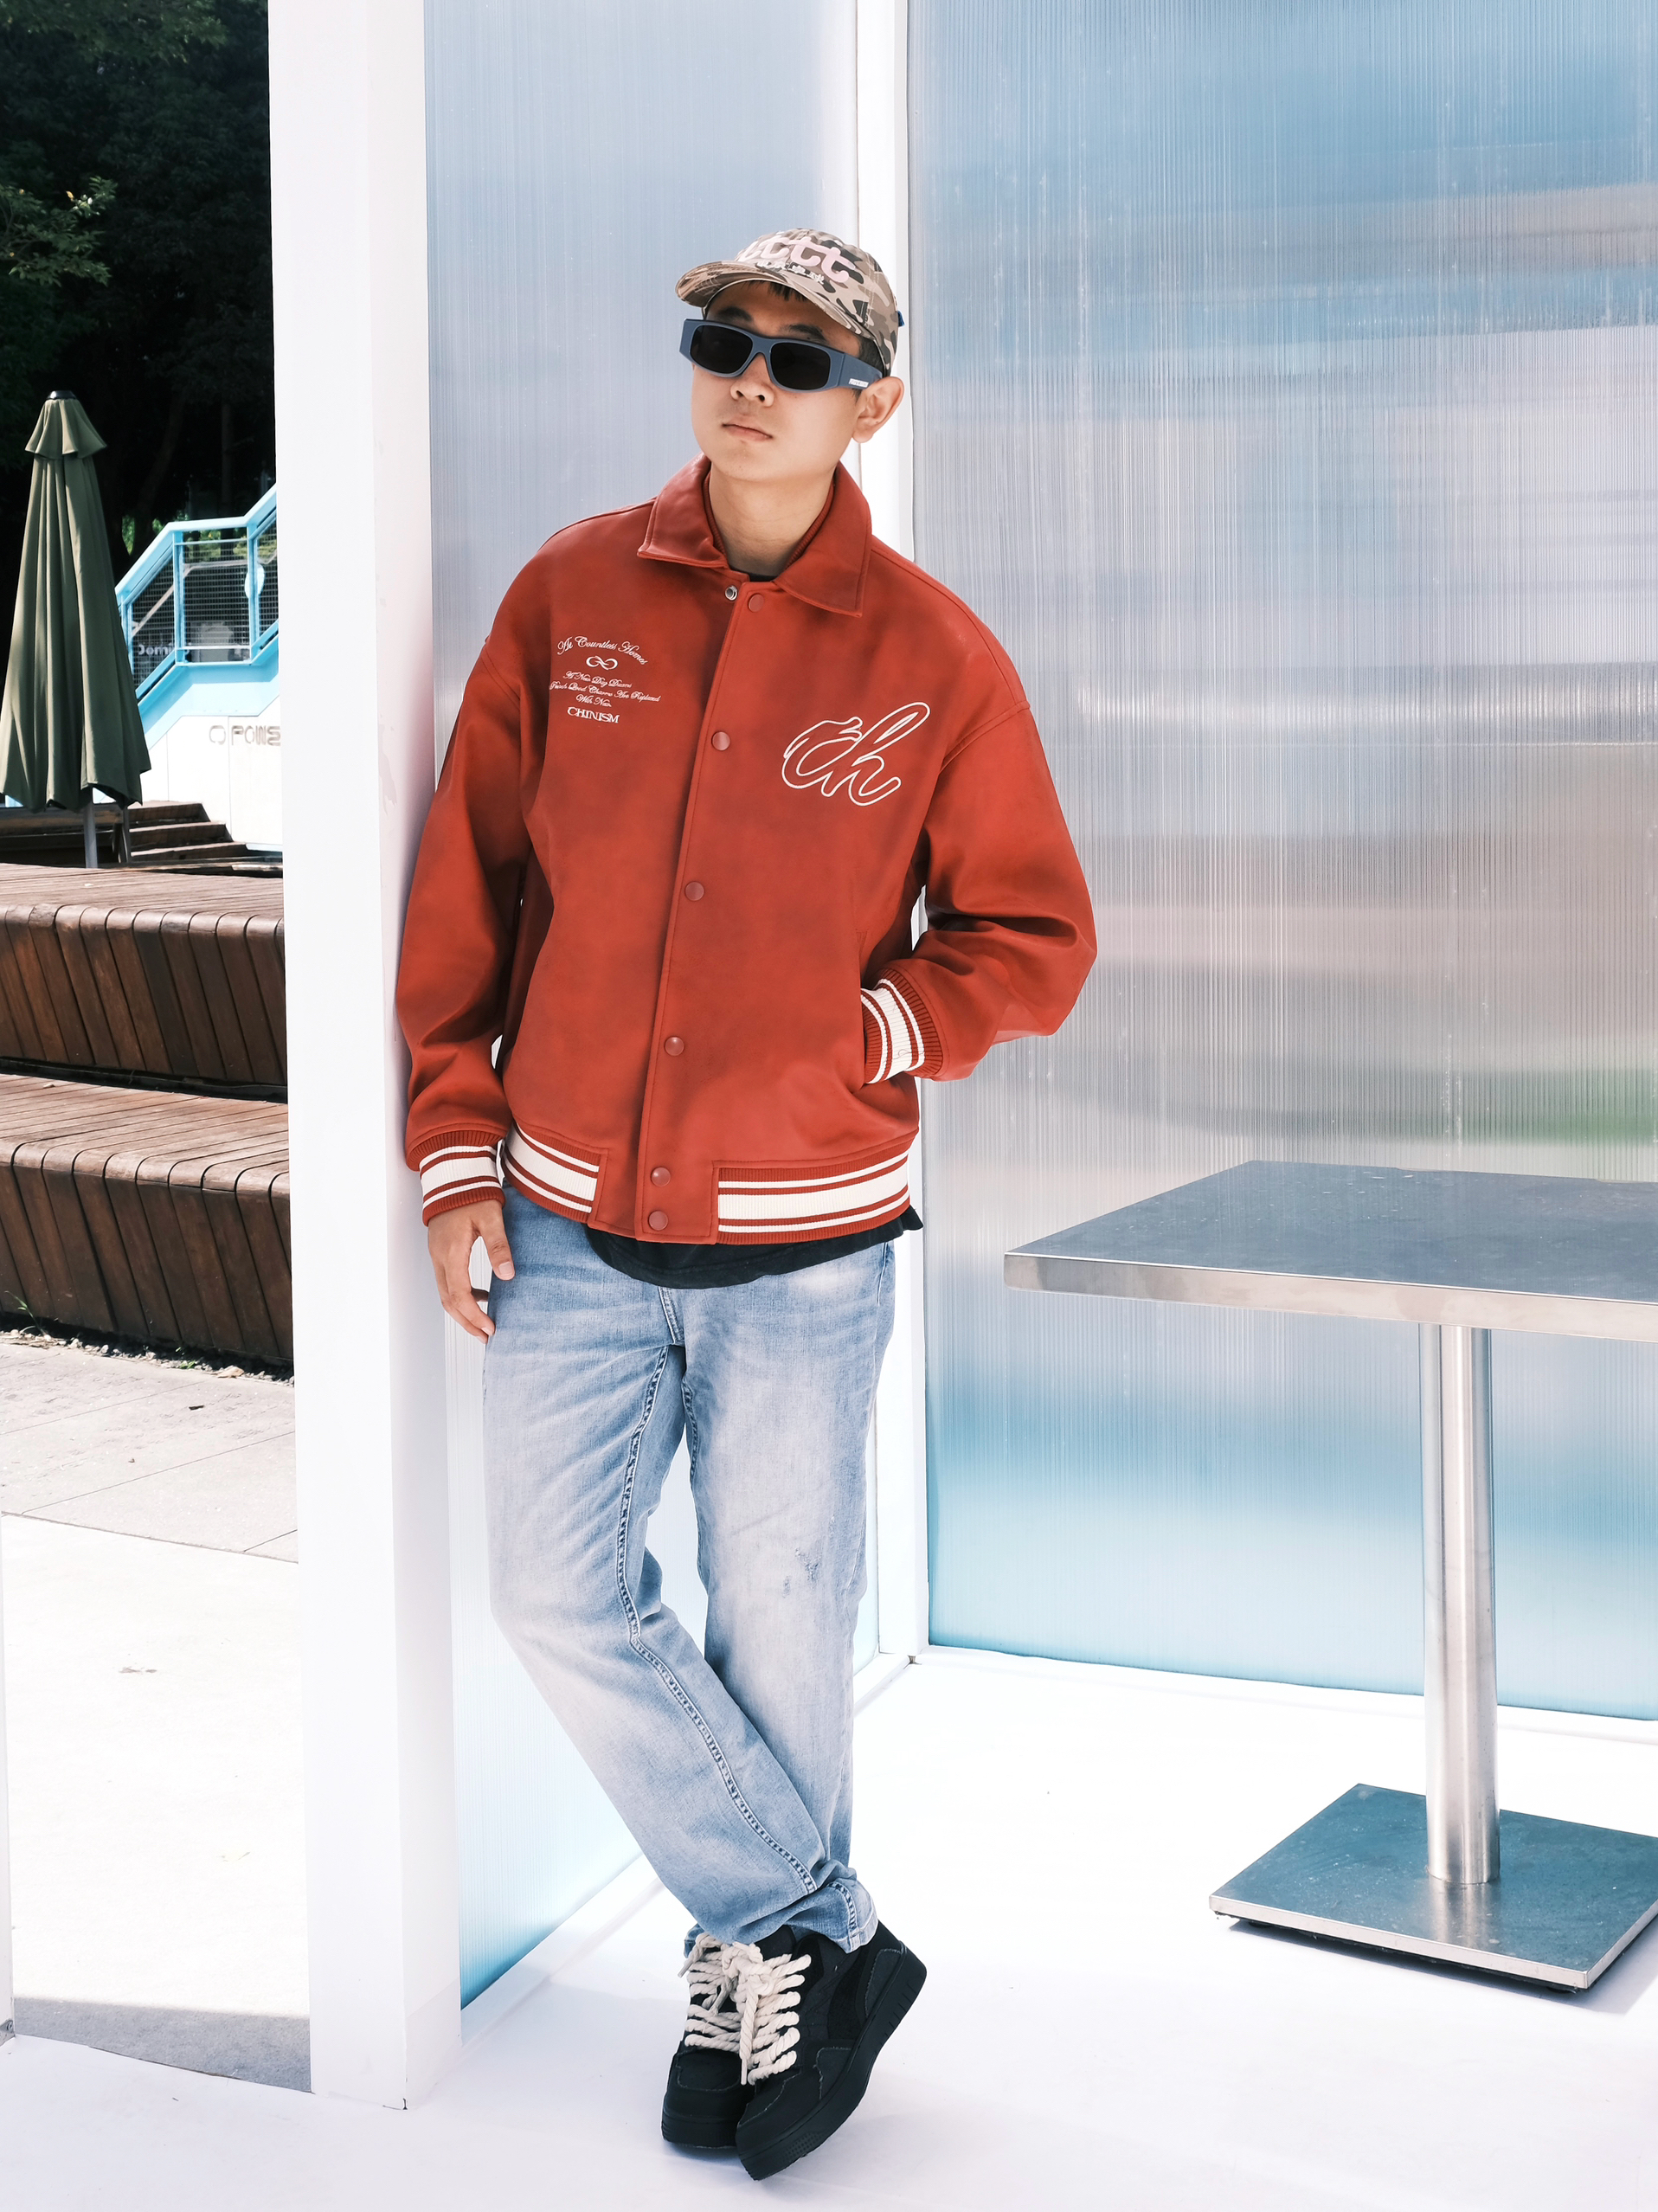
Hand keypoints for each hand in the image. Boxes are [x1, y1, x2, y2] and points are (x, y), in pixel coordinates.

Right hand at [427, 1199, 513, 1341]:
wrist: (453, 1174)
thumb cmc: (473, 1192)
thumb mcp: (491, 1217)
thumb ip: (499, 1246)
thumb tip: (508, 1275)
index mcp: (452, 1252)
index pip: (460, 1295)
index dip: (474, 1315)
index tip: (490, 1329)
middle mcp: (439, 1257)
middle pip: (448, 1301)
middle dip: (467, 1322)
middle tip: (486, 1337)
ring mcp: (437, 1255)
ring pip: (445, 1294)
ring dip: (462, 1312)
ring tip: (482, 1324)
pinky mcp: (440, 1251)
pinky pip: (446, 1282)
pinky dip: (460, 1296)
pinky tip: (480, 1296)